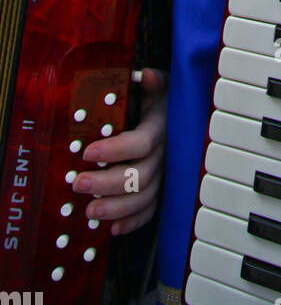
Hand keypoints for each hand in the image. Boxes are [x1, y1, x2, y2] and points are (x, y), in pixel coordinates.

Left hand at [73, 68, 167, 235]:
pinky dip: (132, 223)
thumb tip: (144, 76)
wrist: (178, 117)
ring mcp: (164, 175)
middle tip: (79, 184)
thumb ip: (152, 81)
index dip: (116, 150)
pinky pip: (151, 212)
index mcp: (161, 127)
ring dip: (116, 209)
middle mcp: (165, 154)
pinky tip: (112, 228)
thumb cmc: (160, 101)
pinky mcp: (161, 189)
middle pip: (140, 177)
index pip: (142, 142)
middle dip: (107, 184)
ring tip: (90, 212)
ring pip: (145, 198)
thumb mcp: (158, 86)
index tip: (88, 152)